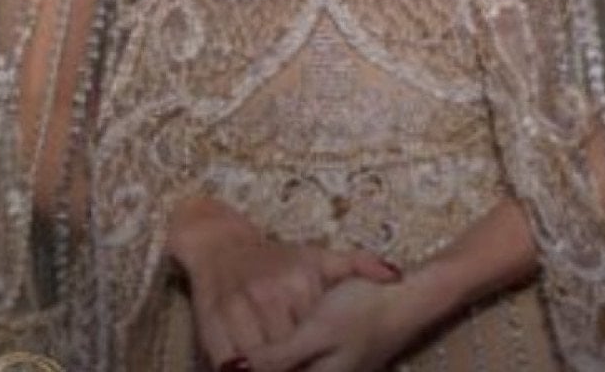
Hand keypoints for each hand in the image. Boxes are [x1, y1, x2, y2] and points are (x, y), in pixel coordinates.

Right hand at [165, 196, 399, 370]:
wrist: (223, 245)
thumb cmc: (278, 258)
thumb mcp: (319, 258)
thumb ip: (358, 265)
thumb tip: (395, 276)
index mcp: (299, 282)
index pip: (314, 337)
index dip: (317, 358)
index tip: (327, 360)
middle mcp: (269, 294)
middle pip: (286, 354)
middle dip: (295, 364)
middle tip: (306, 364)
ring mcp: (237, 309)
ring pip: (256, 362)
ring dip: (264, 368)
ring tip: (283, 365)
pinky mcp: (209, 323)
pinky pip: (224, 364)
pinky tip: (249, 370)